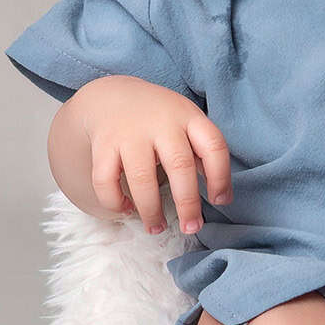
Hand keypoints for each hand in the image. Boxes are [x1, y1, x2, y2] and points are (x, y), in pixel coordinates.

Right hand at [74, 76, 232, 235]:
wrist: (110, 96)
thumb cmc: (158, 119)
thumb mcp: (185, 123)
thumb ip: (202, 152)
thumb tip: (220, 194)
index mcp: (188, 117)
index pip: (213, 145)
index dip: (221, 176)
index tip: (220, 201)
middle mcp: (160, 123)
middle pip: (179, 165)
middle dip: (187, 203)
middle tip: (191, 228)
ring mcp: (129, 133)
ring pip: (141, 178)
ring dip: (150, 210)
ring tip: (156, 228)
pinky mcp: (103, 145)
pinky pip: (105, 180)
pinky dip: (115, 201)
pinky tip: (126, 209)